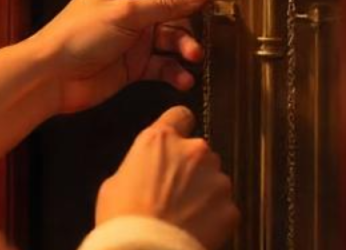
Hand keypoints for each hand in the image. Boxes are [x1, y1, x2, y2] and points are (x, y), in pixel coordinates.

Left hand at [32, 0, 220, 113]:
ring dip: (185, 44)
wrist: (52, 78)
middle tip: (210, 14)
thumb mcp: (127, 14)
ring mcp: (135, 33)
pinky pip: (164, 62)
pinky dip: (175, 70)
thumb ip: (167, 3)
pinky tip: (182, 78)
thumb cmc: (77, 35)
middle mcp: (132, 3)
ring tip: (192, 55)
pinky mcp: (136, 61)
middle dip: (192, 8)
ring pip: (173, 33)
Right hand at [96, 107, 239, 249]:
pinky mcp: (230, 207)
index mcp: (161, 140)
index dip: (178, 128)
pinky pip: (224, 208)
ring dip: (204, 193)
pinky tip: (194, 230)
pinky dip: (214, 217)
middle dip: (190, 168)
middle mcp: (194, 151)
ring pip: (214, 179)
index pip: (180, 115)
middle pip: (199, 151)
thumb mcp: (115, 182)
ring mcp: (216, 179)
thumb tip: (146, 169)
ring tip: (183, 216)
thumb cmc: (123, 221)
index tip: (177, 140)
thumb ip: (140, 164)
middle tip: (173, 193)